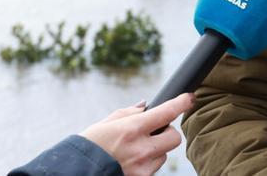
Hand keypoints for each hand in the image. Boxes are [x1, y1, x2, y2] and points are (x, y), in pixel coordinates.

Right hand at [79, 93, 194, 175]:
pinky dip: (147, 164)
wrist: (76, 172)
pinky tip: (130, 163)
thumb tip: (146, 106)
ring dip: (155, 150)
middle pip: (174, 137)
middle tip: (156, 131)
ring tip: (133, 151)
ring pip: (164, 155)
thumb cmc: (89, 146)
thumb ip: (128, 113)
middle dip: (168, 132)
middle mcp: (140, 148)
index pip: (166, 112)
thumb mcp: (105, 124)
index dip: (181, 103)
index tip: (189, 98)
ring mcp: (142, 167)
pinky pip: (153, 168)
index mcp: (131, 129)